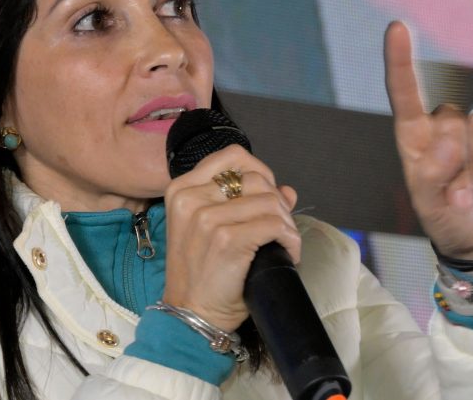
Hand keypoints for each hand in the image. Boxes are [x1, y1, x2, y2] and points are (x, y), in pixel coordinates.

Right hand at [162, 145, 300, 331]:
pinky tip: (288, 252)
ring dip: (287, 223)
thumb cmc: (201, 275)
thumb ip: (245, 203)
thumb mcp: (212, 230)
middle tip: (279, 226)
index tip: (266, 196)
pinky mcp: (227, 238)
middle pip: (256, 177)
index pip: (233, 156)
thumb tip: (287, 190)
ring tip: (284, 242)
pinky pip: (276, 225)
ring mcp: (207, 218)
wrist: (191, 315)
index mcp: (181, 189)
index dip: (259, 172)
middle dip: (277, 201)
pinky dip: (290, 239)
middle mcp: (190, 198)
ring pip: (270, 200)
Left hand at [384, 21, 472, 260]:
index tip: (397, 27)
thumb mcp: (428, 205)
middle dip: (461, 164)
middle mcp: (445, 124)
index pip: (404, 92)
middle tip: (460, 194)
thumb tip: (449, 141)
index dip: (400, 60)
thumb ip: (430, 175)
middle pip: (453, 117)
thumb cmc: (447, 219)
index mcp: (414, 135)